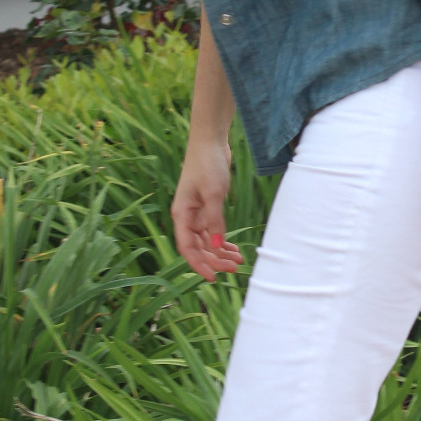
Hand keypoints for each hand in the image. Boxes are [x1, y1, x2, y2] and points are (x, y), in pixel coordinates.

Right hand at [171, 137, 245, 282]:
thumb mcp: (214, 194)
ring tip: (238, 261)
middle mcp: (186, 217)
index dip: (199, 265)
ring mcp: (196, 213)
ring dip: (220, 252)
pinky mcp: (206, 207)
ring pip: (207, 241)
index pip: (187, 248)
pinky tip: (234, 248)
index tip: (213, 278)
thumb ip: (215, 221)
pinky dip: (222, 241)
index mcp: (182, 214)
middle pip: (198, 247)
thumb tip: (217, 247)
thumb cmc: (208, 164)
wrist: (210, 142)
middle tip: (234, 269)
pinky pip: (212, 231)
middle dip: (215, 260)